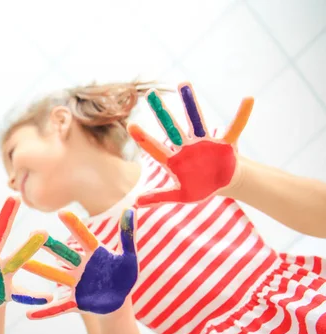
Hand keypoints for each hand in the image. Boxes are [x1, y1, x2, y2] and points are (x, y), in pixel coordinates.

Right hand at [20, 209, 137, 319]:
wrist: (120, 303)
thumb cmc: (124, 276)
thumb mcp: (129, 257)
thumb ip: (127, 235)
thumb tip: (130, 209)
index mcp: (94, 254)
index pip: (84, 237)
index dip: (74, 225)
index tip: (61, 212)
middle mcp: (80, 267)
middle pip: (63, 253)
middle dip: (49, 244)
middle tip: (33, 233)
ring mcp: (75, 284)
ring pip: (55, 276)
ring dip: (39, 270)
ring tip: (22, 264)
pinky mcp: (74, 302)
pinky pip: (58, 308)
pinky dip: (45, 312)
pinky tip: (29, 315)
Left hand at [127, 82, 253, 205]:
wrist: (222, 183)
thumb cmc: (199, 187)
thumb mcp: (180, 196)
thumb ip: (159, 197)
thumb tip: (135, 203)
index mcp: (174, 160)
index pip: (155, 148)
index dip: (144, 138)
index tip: (130, 125)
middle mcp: (187, 146)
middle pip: (172, 127)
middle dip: (161, 112)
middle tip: (150, 94)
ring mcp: (205, 142)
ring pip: (196, 120)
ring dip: (190, 103)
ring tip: (183, 84)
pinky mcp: (225, 143)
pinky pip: (235, 127)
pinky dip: (242, 115)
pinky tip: (248, 99)